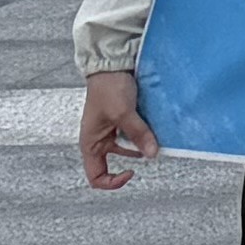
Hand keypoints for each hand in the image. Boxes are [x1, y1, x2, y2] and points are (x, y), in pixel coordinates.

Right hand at [76, 70, 153, 192]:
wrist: (112, 63)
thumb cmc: (108, 88)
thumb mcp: (123, 113)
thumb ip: (138, 134)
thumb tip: (152, 154)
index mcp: (90, 144)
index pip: (96, 176)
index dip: (113, 181)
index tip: (131, 172)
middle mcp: (99, 140)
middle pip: (116, 161)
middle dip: (134, 154)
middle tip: (149, 146)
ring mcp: (111, 130)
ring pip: (129, 146)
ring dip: (141, 142)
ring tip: (153, 133)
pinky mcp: (122, 119)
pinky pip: (134, 132)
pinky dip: (144, 131)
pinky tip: (154, 125)